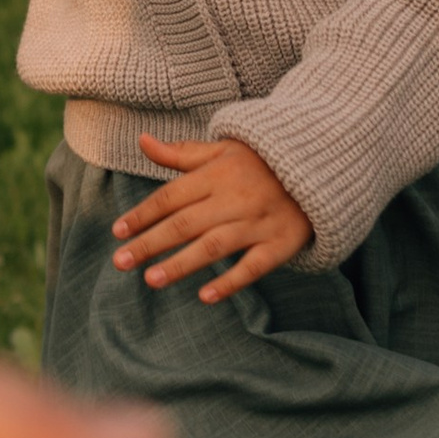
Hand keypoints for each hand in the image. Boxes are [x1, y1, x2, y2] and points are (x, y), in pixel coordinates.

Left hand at [111, 133, 309, 303]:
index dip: (143, 214)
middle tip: (121, 262)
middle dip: (150, 243)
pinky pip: (254, 266)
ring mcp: (259, 221)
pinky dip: (231, 281)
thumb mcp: (222, 150)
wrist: (321, 165)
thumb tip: (142, 141)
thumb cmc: (261, 161)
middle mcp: (234, 198)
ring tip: (151, 280)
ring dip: (182, 264)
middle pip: (185, 224)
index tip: (117, 231)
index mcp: (216, 174)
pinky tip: (205, 296)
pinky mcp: (281, 243)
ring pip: (214, 246)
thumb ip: (181, 153)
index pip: (171, 196)